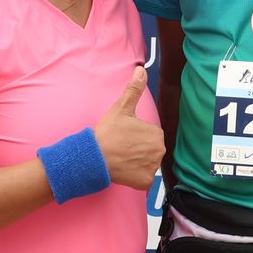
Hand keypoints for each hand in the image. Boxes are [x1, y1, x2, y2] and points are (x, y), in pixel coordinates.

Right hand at [95, 65, 165, 190]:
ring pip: (147, 163)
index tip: (125, 136)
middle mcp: (159, 151)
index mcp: (156, 133)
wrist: (93, 157)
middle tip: (122, 147)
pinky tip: (124, 170)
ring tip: (122, 158)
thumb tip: (141, 69)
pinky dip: (135, 176)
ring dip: (137, 162)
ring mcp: (153, 168)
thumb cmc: (107, 133)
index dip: (136, 135)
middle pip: (151, 149)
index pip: (150, 135)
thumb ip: (134, 89)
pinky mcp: (145, 182)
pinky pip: (143, 179)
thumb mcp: (121, 108)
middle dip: (139, 149)